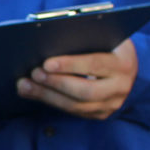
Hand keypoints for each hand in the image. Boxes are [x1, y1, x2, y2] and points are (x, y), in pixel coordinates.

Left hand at [18, 38, 137, 119]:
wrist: (124, 64)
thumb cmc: (105, 43)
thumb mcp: (101, 36)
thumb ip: (81, 36)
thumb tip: (47, 40)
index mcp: (124, 62)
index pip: (95, 64)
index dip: (70, 65)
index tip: (46, 63)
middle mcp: (122, 86)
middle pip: (86, 91)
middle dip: (56, 83)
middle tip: (33, 74)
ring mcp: (112, 103)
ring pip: (77, 106)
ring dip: (47, 96)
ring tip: (25, 85)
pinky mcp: (101, 113)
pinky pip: (74, 111)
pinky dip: (51, 101)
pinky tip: (33, 92)